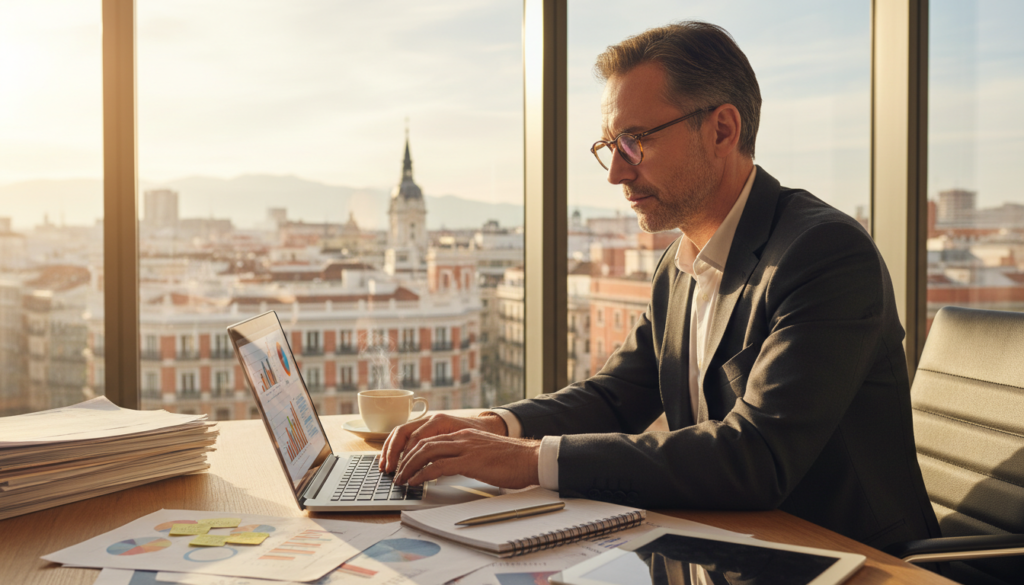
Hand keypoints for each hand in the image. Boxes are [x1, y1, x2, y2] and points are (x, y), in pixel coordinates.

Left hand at [379, 413, 506, 474]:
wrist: (530, 458)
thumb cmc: (511, 460)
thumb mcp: (483, 454)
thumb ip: (466, 456)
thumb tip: (450, 468)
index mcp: (463, 435)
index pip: (429, 439)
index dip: (412, 451)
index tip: (402, 464)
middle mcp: (461, 437)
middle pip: (422, 443)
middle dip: (404, 458)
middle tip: (396, 473)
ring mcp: (465, 447)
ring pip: (426, 452)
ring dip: (409, 466)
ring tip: (401, 479)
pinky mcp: (470, 460)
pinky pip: (438, 466)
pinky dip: (422, 474)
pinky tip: (415, 482)